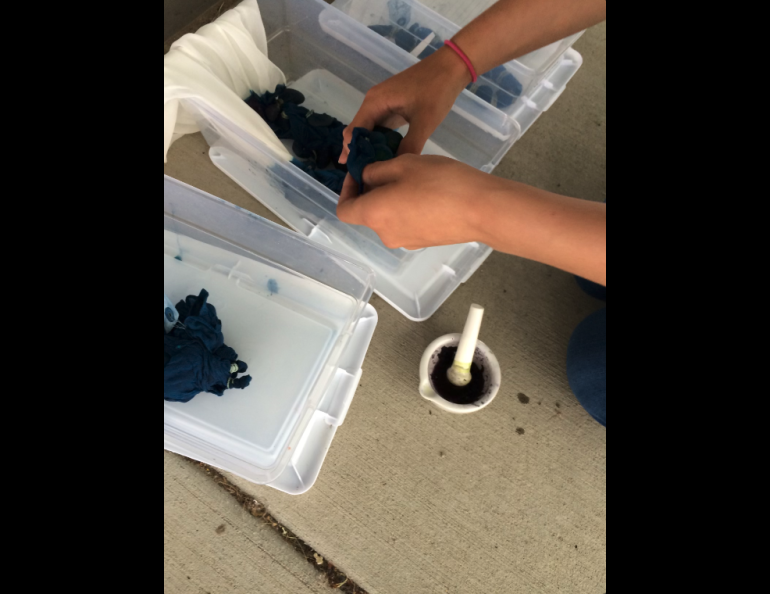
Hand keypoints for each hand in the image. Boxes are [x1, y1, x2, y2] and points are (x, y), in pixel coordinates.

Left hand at [337, 155, 505, 249]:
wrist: (481, 209)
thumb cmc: (440, 182)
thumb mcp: (404, 164)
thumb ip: (376, 171)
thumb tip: (365, 177)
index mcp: (374, 214)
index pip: (344, 210)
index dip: (346, 189)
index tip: (359, 172)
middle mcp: (385, 234)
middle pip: (367, 213)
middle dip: (372, 190)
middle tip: (390, 167)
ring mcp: (405, 241)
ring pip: (388, 217)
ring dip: (391, 198)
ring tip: (414, 178)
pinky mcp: (423, 242)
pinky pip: (406, 223)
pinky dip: (407, 209)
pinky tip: (428, 193)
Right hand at [339, 47, 470, 164]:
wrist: (450, 68)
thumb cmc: (436, 91)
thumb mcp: (424, 122)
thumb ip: (409, 146)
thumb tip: (395, 168)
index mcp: (375, 102)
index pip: (354, 132)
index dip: (352, 153)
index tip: (356, 174)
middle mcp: (373, 102)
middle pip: (357, 131)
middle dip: (358, 152)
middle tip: (362, 176)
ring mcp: (381, 104)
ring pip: (368, 130)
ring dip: (369, 148)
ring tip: (371, 170)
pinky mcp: (391, 106)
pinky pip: (379, 126)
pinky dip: (379, 141)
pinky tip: (385, 156)